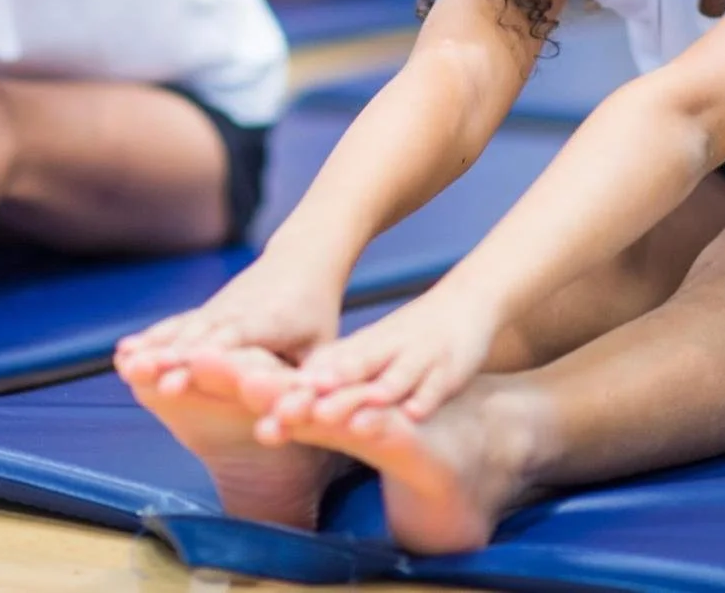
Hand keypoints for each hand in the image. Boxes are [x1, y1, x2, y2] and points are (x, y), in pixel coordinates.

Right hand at [114, 252, 345, 394]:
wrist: (299, 261)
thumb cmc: (315, 314)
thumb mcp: (324, 346)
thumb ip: (317, 379)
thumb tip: (316, 408)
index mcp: (269, 321)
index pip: (233, 342)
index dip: (206, 360)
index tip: (178, 378)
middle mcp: (236, 313)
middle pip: (198, 338)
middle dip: (170, 357)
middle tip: (139, 374)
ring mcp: (217, 311)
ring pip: (181, 331)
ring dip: (153, 349)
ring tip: (126, 367)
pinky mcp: (205, 313)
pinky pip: (176, 326)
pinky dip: (151, 339)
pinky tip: (124, 354)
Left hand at [266, 287, 497, 438]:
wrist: (465, 301)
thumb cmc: (408, 336)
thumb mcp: (368, 350)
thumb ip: (333, 370)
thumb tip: (282, 396)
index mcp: (360, 350)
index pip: (321, 370)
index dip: (292, 389)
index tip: (260, 404)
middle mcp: (383, 351)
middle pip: (349, 373)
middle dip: (323, 395)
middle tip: (289, 413)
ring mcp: (417, 359)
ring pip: (391, 380)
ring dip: (370, 399)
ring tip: (350, 422)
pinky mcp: (449, 369)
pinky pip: (436, 386)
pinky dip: (425, 399)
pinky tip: (414, 414)